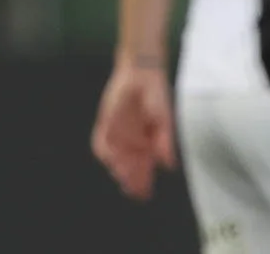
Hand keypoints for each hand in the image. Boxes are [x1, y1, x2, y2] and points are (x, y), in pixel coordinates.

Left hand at [91, 61, 175, 200]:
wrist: (140, 75)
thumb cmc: (157, 95)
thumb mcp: (165, 119)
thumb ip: (166, 141)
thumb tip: (170, 165)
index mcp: (150, 144)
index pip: (145, 169)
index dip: (144, 182)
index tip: (144, 194)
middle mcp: (134, 143)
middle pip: (129, 168)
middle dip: (130, 179)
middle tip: (131, 188)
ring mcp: (118, 136)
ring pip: (115, 159)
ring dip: (118, 168)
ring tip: (122, 174)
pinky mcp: (105, 127)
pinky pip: (100, 144)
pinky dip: (103, 152)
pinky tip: (109, 157)